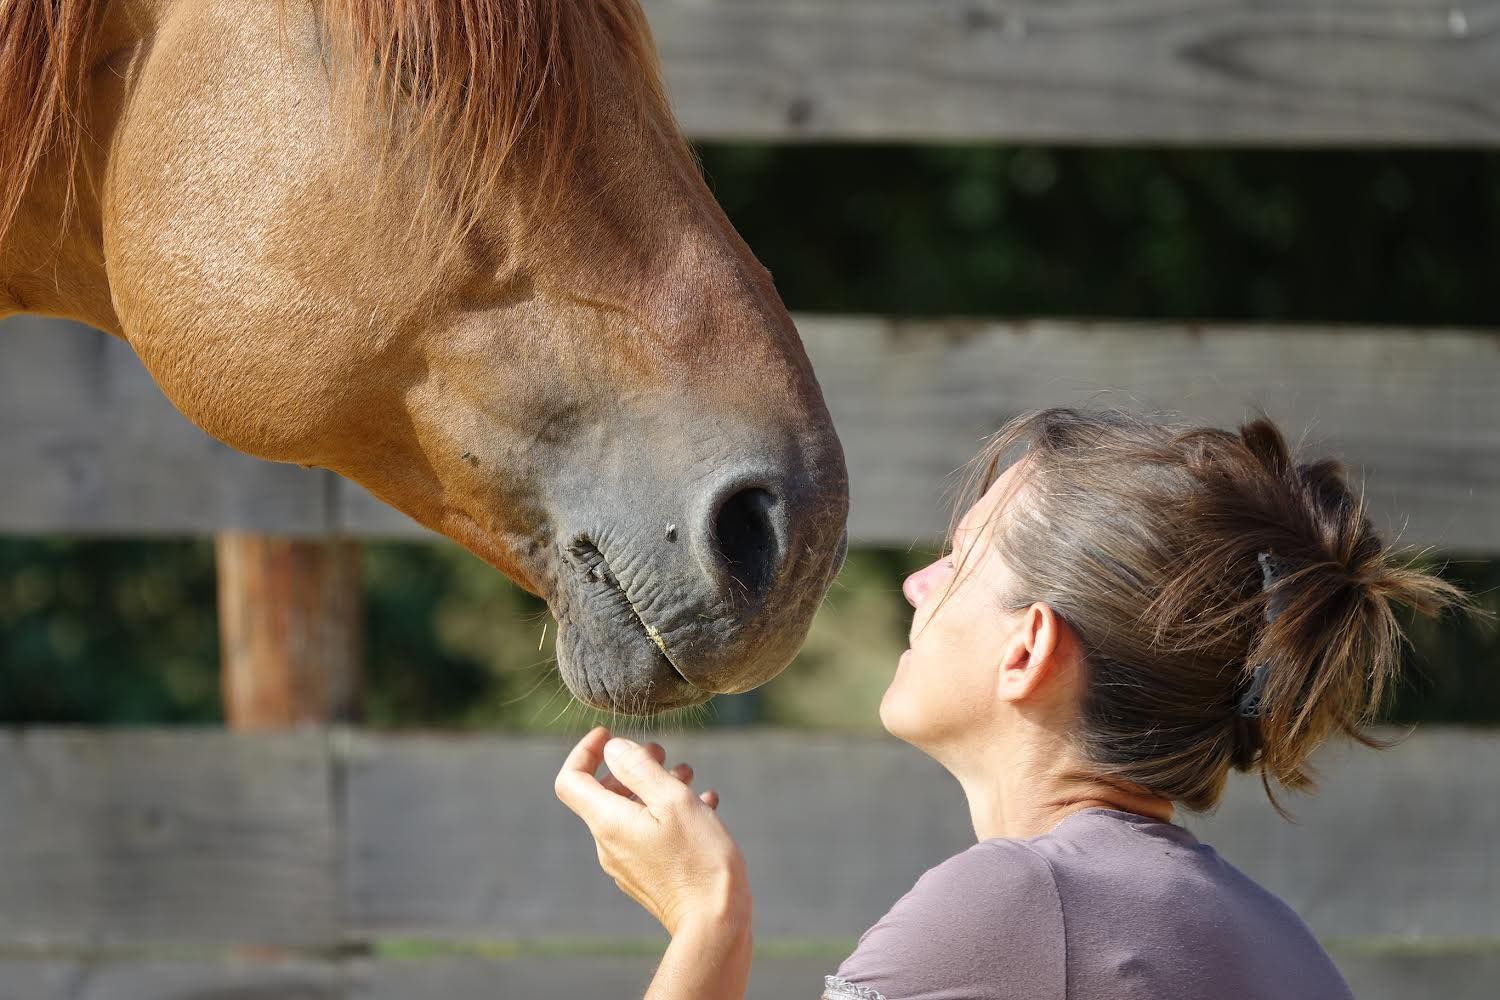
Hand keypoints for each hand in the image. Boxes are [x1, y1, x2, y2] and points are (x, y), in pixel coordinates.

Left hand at [555, 727, 748, 934]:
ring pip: (632, 813)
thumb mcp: (672, 800)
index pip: (571, 780)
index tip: (610, 735)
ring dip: (656, 789)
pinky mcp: (648, 878)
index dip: (585, 751)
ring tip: (689, 776)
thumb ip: (639, 768)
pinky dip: (669, 815)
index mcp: (608, 822)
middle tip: (664, 753)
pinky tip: (704, 807)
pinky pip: (649, 836)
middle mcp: (609, 845)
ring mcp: (627, 865)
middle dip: (632, 767)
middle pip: (605, 795)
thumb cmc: (698, 859)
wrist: (715, 925)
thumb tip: (614, 749)